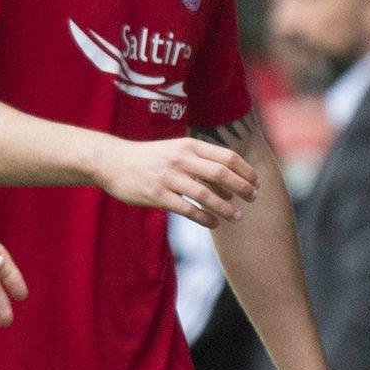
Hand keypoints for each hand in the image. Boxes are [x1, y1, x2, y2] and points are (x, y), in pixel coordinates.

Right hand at [91, 137, 257, 228]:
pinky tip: (214, 224)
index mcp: (189, 145)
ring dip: (226, 208)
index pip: (227, 156)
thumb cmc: (150, 158)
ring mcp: (168, 177)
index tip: (256, 183)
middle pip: (221, 174)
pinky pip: (187, 210)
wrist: (113, 162)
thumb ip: (200, 161)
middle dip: (242, 188)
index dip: (246, 170)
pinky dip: (205, 219)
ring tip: (237, 217)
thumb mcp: (176, 150)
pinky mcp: (157, 195)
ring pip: (206, 195)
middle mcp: (181, 159)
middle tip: (254, 199)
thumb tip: (230, 182)